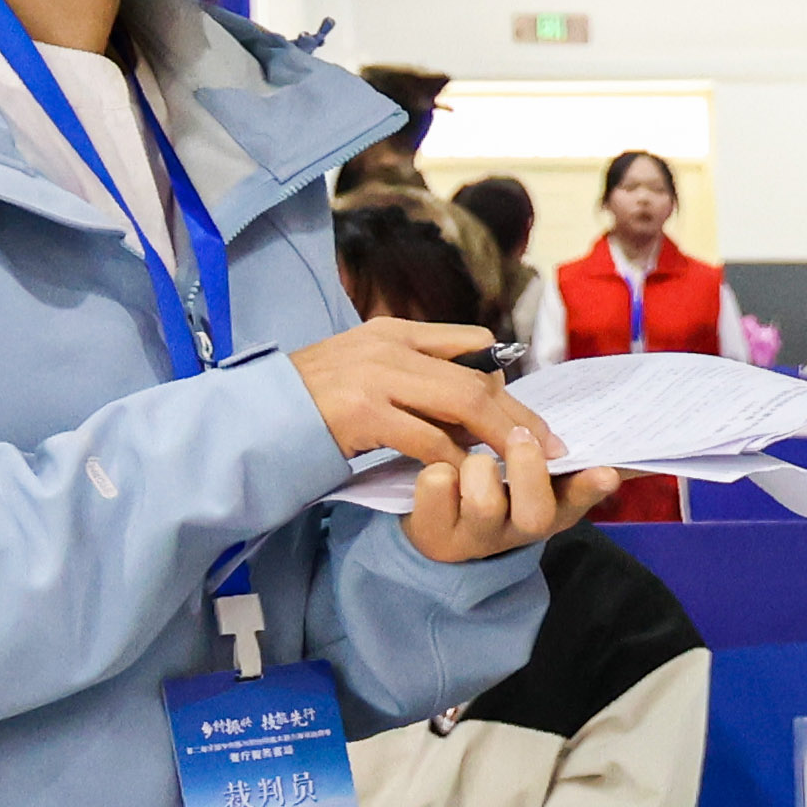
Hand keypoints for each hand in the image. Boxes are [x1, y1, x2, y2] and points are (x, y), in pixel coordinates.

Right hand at [291, 317, 599, 565]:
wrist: (256, 417)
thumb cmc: (314, 400)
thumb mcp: (367, 368)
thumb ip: (416, 373)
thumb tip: (479, 395)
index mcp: (393, 331)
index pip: (472, 343)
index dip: (509, 381)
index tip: (533, 416)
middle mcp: (388, 347)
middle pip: (477, 379)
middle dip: (520, 417)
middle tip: (551, 447)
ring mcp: (374, 378)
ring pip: (462, 404)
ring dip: (499, 439)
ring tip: (522, 464)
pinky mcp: (361, 413)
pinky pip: (428, 438)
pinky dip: (454, 459)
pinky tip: (468, 475)